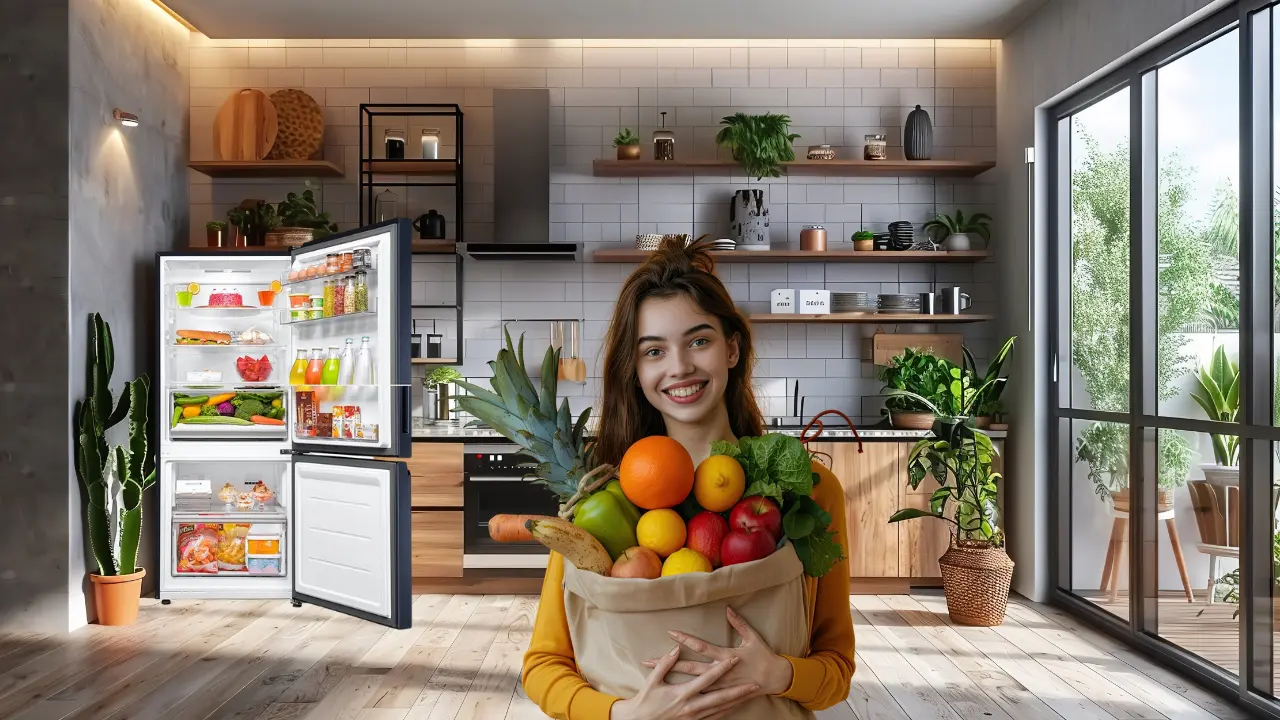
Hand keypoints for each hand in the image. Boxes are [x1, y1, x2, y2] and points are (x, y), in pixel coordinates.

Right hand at [609, 645, 757, 719]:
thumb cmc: (645, 701)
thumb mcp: (652, 682)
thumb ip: (664, 665)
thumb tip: (675, 649)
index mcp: (682, 694)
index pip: (707, 679)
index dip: (721, 668)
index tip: (734, 659)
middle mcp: (691, 707)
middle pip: (720, 697)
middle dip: (738, 690)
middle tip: (754, 683)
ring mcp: (694, 717)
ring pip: (721, 709)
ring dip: (736, 701)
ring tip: (750, 694)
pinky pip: (715, 717)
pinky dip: (727, 711)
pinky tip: (735, 706)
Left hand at [642, 606, 793, 696]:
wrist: (775, 680)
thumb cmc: (764, 657)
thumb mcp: (753, 638)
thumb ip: (740, 623)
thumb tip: (728, 609)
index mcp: (726, 657)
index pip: (701, 647)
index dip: (685, 639)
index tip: (670, 632)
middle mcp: (719, 672)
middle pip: (688, 668)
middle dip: (668, 663)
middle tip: (647, 660)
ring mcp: (719, 686)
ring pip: (690, 683)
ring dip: (672, 679)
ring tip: (654, 676)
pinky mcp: (721, 695)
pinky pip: (701, 696)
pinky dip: (686, 694)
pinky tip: (673, 693)